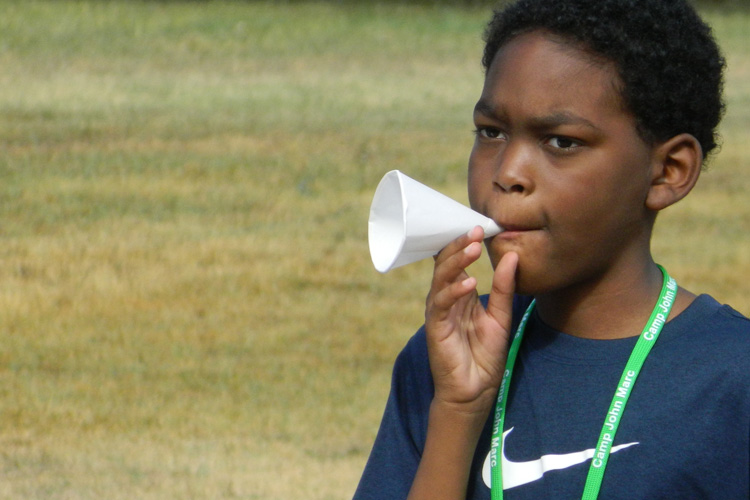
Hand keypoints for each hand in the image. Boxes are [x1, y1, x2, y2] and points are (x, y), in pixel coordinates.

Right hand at [425, 226, 517, 413]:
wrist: (474, 392)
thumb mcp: (500, 317)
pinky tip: (468, 283)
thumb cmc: (484, 356)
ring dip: (456, 261)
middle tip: (476, 229)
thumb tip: (512, 255)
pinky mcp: (435, 328)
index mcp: (460, 293)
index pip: (457, 260)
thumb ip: (503, 288)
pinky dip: (453, 291)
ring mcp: (439, 312)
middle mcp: (446, 298)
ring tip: (473, 247)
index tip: (483, 225)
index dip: (466, 242)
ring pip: (441, 278)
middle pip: (446, 263)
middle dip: (460, 245)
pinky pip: (440, 304)